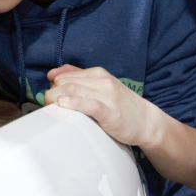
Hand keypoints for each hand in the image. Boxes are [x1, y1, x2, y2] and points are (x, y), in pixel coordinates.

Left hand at [44, 66, 159, 147]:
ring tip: (51, 110)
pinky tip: (64, 106)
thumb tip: (52, 73)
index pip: (64, 76)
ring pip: (73, 91)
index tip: (49, 101)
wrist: (146, 121)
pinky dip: (74, 104)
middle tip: (48, 109)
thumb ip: (78, 78)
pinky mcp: (111, 112)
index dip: (52, 88)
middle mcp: (101, 81)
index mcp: (98, 73)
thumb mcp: (101, 86)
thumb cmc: (121, 106)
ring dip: (56, 100)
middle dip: (51, 96)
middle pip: (65, 83)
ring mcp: (107, 95)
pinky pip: (89, 105)